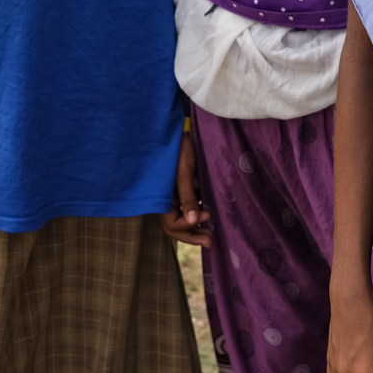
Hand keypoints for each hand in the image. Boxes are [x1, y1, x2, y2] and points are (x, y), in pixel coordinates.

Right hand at [160, 132, 213, 246]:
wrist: (179, 131)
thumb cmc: (179, 147)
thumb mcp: (184, 171)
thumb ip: (187, 196)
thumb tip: (193, 220)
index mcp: (161, 196)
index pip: (171, 224)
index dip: (188, 226)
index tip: (206, 214)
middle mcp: (167, 199)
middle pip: (175, 227)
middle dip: (192, 235)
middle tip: (210, 241)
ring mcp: (175, 195)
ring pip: (183, 219)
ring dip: (196, 228)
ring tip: (211, 233)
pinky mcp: (185, 188)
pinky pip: (189, 208)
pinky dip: (198, 214)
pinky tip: (209, 214)